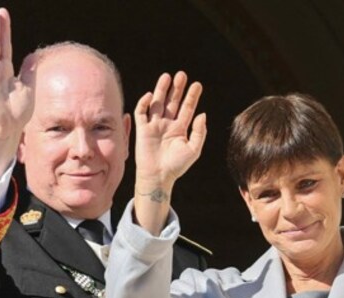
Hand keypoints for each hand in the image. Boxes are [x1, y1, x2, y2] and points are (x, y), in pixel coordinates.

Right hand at [134, 71, 205, 188]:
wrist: (159, 176)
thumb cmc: (177, 166)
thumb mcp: (193, 150)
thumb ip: (199, 132)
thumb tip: (202, 114)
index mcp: (180, 129)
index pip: (187, 108)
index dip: (192, 96)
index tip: (197, 85)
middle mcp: (167, 125)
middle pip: (172, 102)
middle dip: (177, 89)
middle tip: (182, 75)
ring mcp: (154, 126)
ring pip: (157, 103)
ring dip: (161, 90)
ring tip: (167, 76)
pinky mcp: (142, 130)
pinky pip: (141, 113)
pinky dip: (144, 103)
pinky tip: (150, 95)